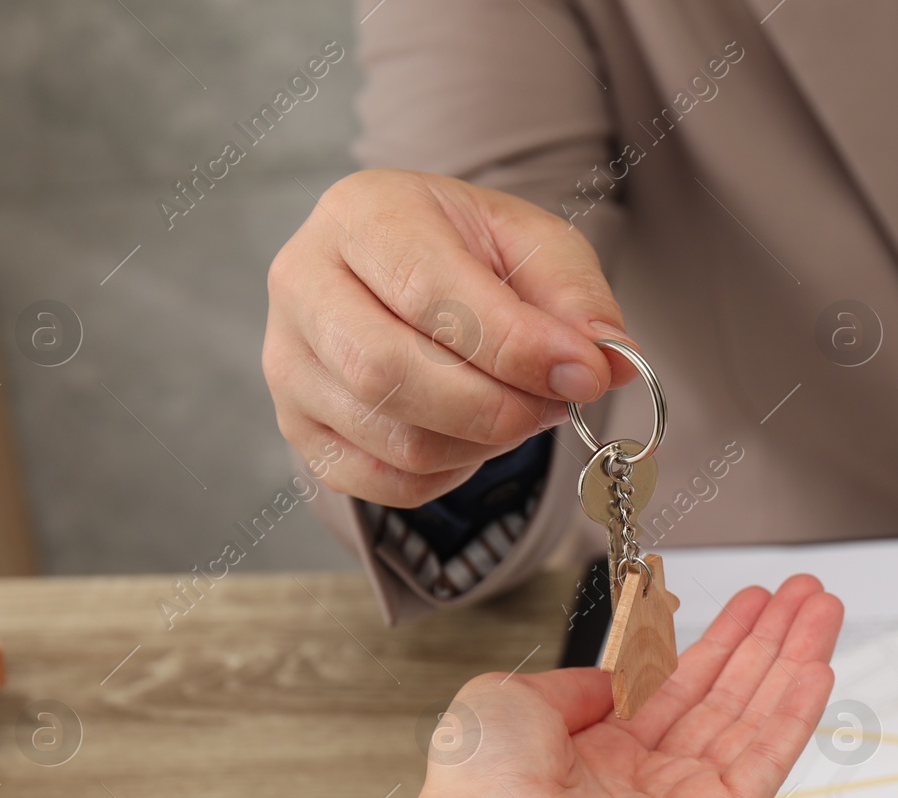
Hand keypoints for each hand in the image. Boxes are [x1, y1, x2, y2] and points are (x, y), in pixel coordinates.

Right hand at [262, 169, 636, 506]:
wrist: (406, 274)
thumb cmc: (470, 254)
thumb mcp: (534, 245)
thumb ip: (575, 296)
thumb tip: (609, 362)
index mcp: (360, 215)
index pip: (426, 291)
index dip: (513, 346)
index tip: (583, 374)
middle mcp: (303, 285)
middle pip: (387, 373)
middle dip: (495, 406)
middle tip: (556, 403)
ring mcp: (288, 363)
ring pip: (392, 439)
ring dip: (481, 443)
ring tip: (521, 409)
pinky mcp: (299, 427)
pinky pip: (383, 482)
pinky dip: (449, 474)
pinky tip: (475, 436)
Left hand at [420, 574, 845, 797]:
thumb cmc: (482, 791)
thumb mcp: (512, 699)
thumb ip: (573, 683)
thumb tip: (611, 677)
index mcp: (592, 752)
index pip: (674, 687)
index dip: (716, 641)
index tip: (749, 604)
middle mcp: (641, 779)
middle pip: (725, 695)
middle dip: (767, 640)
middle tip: (802, 595)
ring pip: (753, 718)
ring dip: (792, 660)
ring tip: (823, 610)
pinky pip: (765, 760)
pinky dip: (795, 713)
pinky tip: (817, 668)